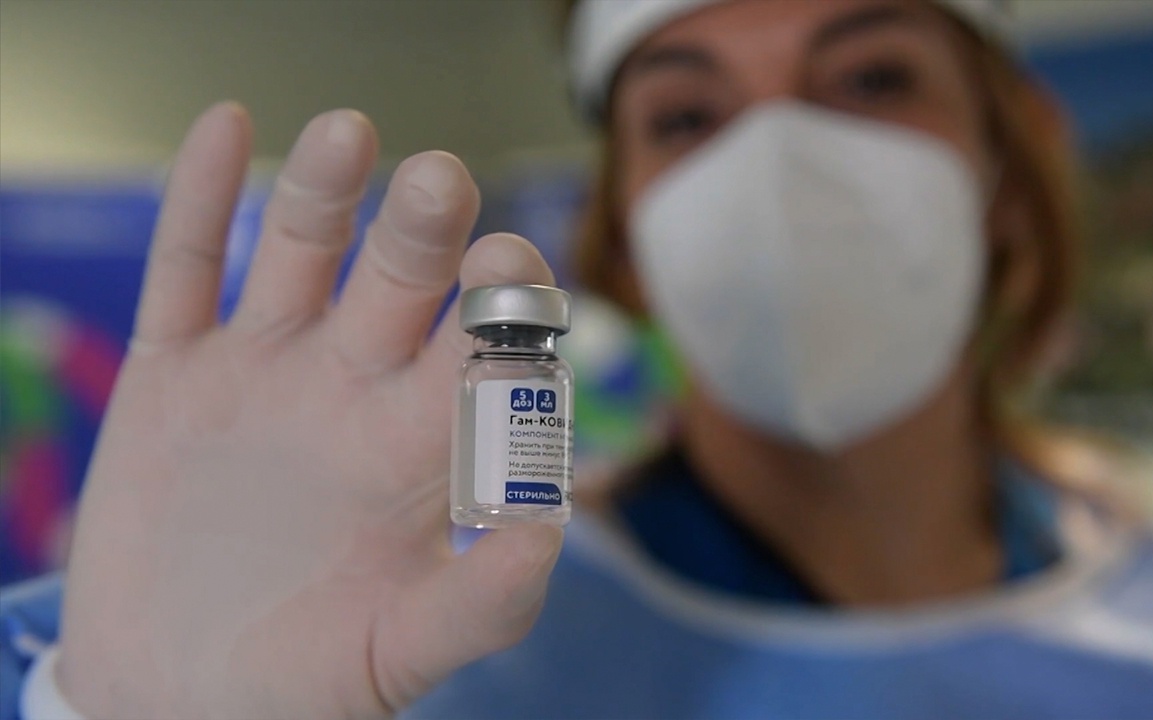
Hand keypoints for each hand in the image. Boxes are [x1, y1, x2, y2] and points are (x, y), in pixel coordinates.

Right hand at [55, 103, 562, 718]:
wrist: (174, 700)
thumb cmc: (305, 682)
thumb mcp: (401, 654)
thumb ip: (482, 602)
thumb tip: (553, 535)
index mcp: (421, 446)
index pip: (483, 352)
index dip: (504, 311)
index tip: (511, 275)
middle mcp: (354, 389)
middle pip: (402, 282)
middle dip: (425, 231)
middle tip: (441, 185)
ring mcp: (266, 370)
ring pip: (302, 253)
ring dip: (325, 190)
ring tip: (348, 133)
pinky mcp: (176, 373)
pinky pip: (187, 271)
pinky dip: (202, 201)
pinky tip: (225, 129)